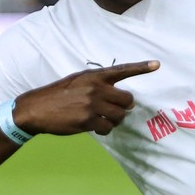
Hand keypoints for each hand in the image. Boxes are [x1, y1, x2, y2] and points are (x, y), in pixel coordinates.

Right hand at [13, 60, 160, 135]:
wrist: (36, 108)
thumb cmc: (58, 94)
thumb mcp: (77, 81)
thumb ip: (97, 84)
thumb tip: (119, 97)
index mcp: (94, 76)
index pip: (122, 70)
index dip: (142, 67)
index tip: (157, 65)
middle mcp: (96, 88)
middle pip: (127, 100)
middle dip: (124, 107)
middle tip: (114, 110)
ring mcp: (92, 104)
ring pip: (120, 116)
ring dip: (115, 120)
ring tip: (102, 119)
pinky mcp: (88, 120)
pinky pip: (108, 128)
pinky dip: (105, 130)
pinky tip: (95, 127)